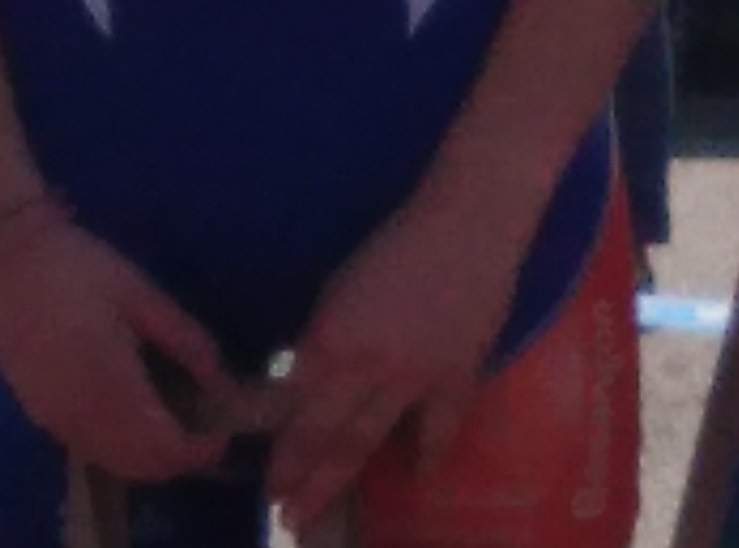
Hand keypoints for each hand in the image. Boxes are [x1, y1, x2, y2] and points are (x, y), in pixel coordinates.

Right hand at [0, 209, 228, 486]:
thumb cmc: (78, 269)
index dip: (198, 451)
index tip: (222, 434)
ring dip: (147, 459)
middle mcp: (82, 418)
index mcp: (112, 388)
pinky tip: (135, 418)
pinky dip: (119, 450)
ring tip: (175, 423)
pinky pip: (89, 450)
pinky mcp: (39, 415)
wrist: (4, 264)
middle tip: (203, 430)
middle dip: (176, 460)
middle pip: (139, 467)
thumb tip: (218, 376)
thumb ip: (182, 337)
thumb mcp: (140, 293)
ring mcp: (56, 421)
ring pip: (112, 464)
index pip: (163, 449)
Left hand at [267, 186, 537, 528]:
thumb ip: (324, 339)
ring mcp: (415, 379)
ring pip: (367, 442)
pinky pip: (439, 429)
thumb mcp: (341, 286)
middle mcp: (367, 367)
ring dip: (336, 480)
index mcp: (333, 338)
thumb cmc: (399, 242)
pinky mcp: (459, 377)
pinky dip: (427, 455)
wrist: (471, 221)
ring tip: (315, 512)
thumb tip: (305, 381)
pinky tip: (418, 476)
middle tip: (283, 517)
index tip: (266, 475)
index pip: (291, 407)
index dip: (277, 444)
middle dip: (299, 479)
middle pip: (324, 436)